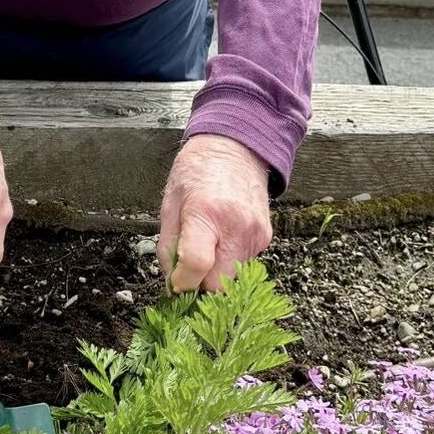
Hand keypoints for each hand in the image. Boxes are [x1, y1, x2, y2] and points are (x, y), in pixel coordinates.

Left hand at [157, 133, 272, 293]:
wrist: (235, 149)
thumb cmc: (198, 171)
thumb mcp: (170, 203)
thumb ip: (168, 246)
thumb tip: (171, 281)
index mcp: (206, 213)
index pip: (197, 265)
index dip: (183, 281)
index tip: (176, 280)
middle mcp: (235, 226)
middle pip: (218, 284)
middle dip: (201, 283)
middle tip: (190, 265)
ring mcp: (254, 233)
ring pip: (232, 277)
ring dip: (216, 271)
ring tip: (208, 243)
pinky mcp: (265, 238)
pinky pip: (244, 264)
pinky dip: (229, 260)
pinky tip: (222, 237)